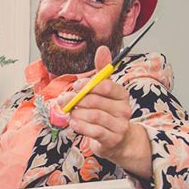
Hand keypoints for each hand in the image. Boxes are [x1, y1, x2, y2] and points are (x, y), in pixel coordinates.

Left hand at [63, 46, 151, 179]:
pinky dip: (81, 126)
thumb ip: (102, 72)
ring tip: (70, 113)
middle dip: (76, 99)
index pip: (105, 85)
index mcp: (122, 94)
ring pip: (94, 116)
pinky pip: (94, 131)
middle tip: (65, 100)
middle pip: (96, 100)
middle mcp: (124, 109)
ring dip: (77, 113)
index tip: (75, 86)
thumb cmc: (106, 112)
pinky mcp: (112, 139)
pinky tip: (74, 123)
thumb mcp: (104, 91)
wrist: (116, 140)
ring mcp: (119, 126)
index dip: (86, 85)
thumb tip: (102, 48)